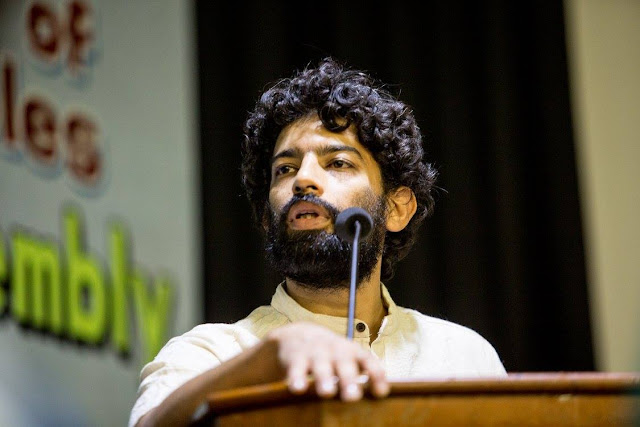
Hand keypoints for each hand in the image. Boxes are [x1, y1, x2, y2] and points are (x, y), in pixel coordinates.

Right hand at [266, 322, 389, 400]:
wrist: (299, 335)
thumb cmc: (332, 356)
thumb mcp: (348, 360)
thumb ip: (362, 376)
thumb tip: (382, 399)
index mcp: (353, 352)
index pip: (368, 361)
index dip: (375, 375)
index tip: (381, 392)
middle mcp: (336, 351)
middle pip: (344, 364)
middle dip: (349, 379)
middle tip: (352, 396)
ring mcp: (316, 354)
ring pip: (321, 366)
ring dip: (324, 378)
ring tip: (326, 392)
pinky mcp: (295, 359)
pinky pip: (296, 369)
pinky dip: (296, 378)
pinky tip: (297, 388)